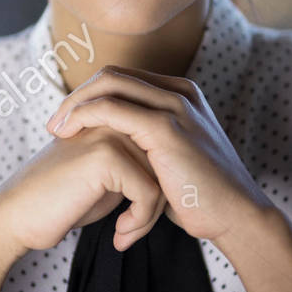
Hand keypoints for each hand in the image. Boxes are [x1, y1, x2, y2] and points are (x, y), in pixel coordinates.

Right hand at [0, 124, 166, 254]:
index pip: (162, 150)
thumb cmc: (60, 202)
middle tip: (132, 230)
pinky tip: (119, 235)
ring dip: (150, 216)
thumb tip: (173, 176)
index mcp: (114, 119)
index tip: (140, 219)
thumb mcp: (106, 180)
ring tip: (126, 234)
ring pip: (162, 177)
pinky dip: (140, 221)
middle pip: (166, 162)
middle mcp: (114, 119)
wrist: (15, 217)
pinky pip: (149, 192)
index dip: (160, 188)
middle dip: (158, 203)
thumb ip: (136, 166)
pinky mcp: (106, 156)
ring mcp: (110, 133)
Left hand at [45, 65, 273, 245]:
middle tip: (53, 124)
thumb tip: (122, 158)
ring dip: (75, 105)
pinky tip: (69, 136)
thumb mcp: (174, 164)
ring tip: (55, 131)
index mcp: (182, 96)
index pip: (123, 80)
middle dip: (77, 96)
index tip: (66, 122)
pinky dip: (84, 117)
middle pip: (112, 76)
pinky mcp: (167, 127)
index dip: (90, 96)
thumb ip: (150, 150)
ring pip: (109, 86)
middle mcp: (180, 93)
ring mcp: (175, 106)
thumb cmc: (204, 199)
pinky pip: (112, 109)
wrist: (237, 216)